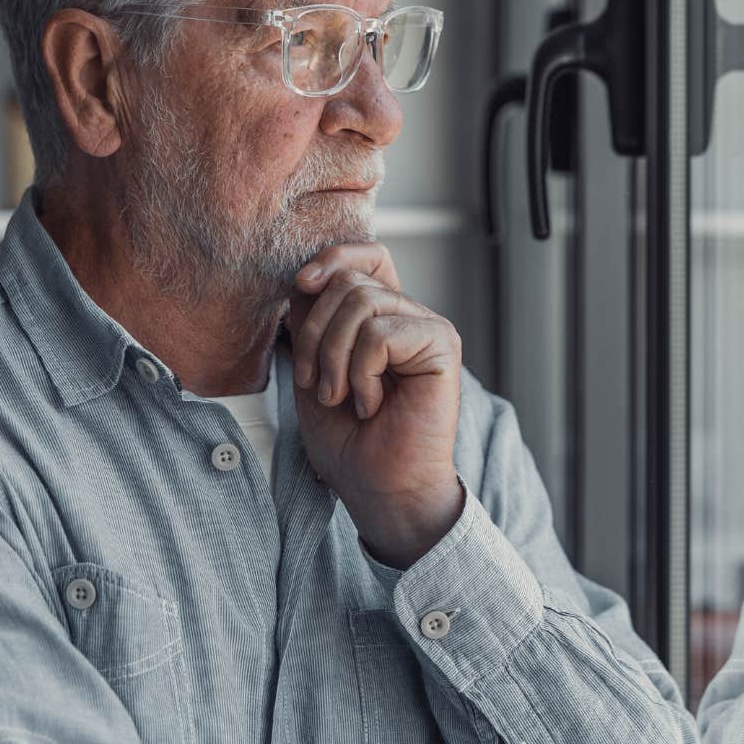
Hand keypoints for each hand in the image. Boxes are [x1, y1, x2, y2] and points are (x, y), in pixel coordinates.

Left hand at [288, 243, 464, 568]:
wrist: (378, 488)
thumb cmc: (349, 439)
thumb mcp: (313, 369)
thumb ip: (311, 321)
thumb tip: (304, 280)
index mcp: (383, 316)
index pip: (366, 255)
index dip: (332, 258)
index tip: (301, 285)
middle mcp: (409, 316)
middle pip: (350, 282)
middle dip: (315, 334)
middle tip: (320, 386)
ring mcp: (428, 328)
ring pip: (361, 303)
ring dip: (333, 359)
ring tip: (343, 399)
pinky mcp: (442, 345)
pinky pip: (380, 334)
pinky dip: (361, 374)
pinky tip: (372, 405)